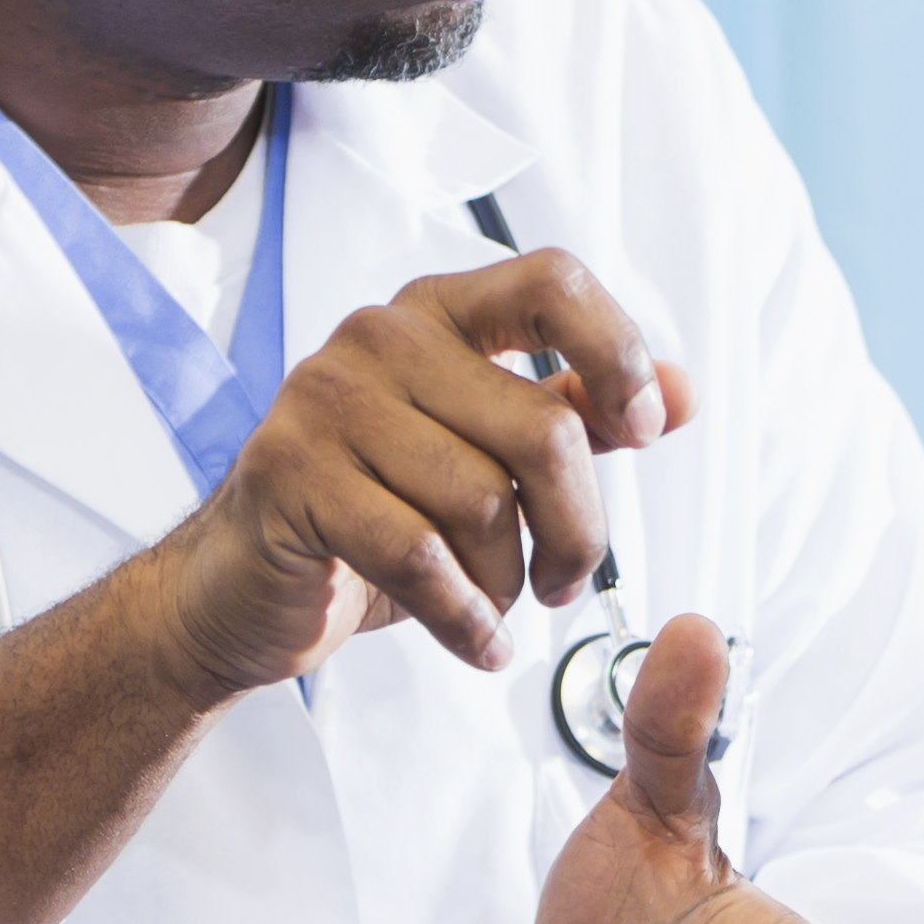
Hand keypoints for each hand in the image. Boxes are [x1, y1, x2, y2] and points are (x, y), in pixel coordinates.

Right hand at [146, 251, 687, 698]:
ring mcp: (325, 402)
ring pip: (482, 500)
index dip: (616, 354)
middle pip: (540, 428)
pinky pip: (418, 555)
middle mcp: (378, 338)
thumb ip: (577, 417)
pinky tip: (476, 641)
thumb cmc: (372, 513)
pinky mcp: (292, 476)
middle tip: (566, 579)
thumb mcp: (484, 459)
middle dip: (576, 527)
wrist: (242, 586)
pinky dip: (464, 617)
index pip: (551, 283)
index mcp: (436, 313)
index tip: (642, 429)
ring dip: (508, 580)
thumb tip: (681, 392)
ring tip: (493, 604)